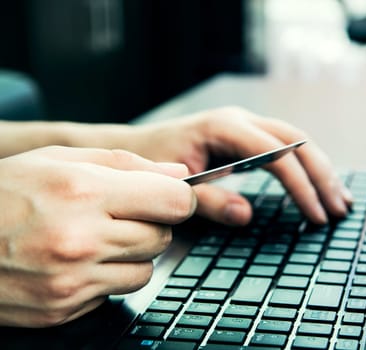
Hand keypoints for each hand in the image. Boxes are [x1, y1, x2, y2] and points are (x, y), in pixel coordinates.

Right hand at [0, 146, 195, 326]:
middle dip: (152, 224)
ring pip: (145, 270)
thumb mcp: (58, 159)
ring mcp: (72, 280)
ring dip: (132, 254)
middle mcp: (81, 239)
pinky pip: (114, 293)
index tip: (169, 197)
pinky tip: (76, 261)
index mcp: (84, 191)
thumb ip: (126, 163)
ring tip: (96, 238)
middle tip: (121, 215)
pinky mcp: (64, 308)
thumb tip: (177, 174)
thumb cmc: (2, 194)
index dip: (178, 198)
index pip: (174, 201)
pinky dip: (106, 277)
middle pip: (163, 237)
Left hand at [126, 106, 352, 224]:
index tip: (316, 214)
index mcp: (223, 127)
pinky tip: (321, 184)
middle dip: (321, 177)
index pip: (276, 155)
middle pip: (297, 142)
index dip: (301, 186)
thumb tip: (247, 214)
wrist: (137, 146)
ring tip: (341, 200)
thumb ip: (209, 200)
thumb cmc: (151, 163)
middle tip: (339, 210)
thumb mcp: (175, 185)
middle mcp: (241, 120)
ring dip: (321, 171)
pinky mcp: (248, 136)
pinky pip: (287, 147)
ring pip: (298, 142)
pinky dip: (307, 167)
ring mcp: (246, 125)